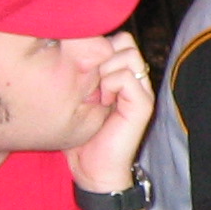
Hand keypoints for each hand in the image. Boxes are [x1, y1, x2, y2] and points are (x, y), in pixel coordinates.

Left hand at [68, 33, 153, 194]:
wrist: (93, 170)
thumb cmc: (81, 136)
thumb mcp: (76, 98)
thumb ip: (80, 73)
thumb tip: (67, 47)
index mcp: (122, 75)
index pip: (118, 39)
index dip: (98, 47)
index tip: (81, 70)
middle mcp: (136, 79)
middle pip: (125, 41)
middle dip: (101, 55)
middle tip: (89, 80)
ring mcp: (142, 90)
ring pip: (127, 54)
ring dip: (105, 69)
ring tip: (95, 92)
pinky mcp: (143, 104)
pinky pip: (125, 76)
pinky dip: (109, 84)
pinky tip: (101, 101)